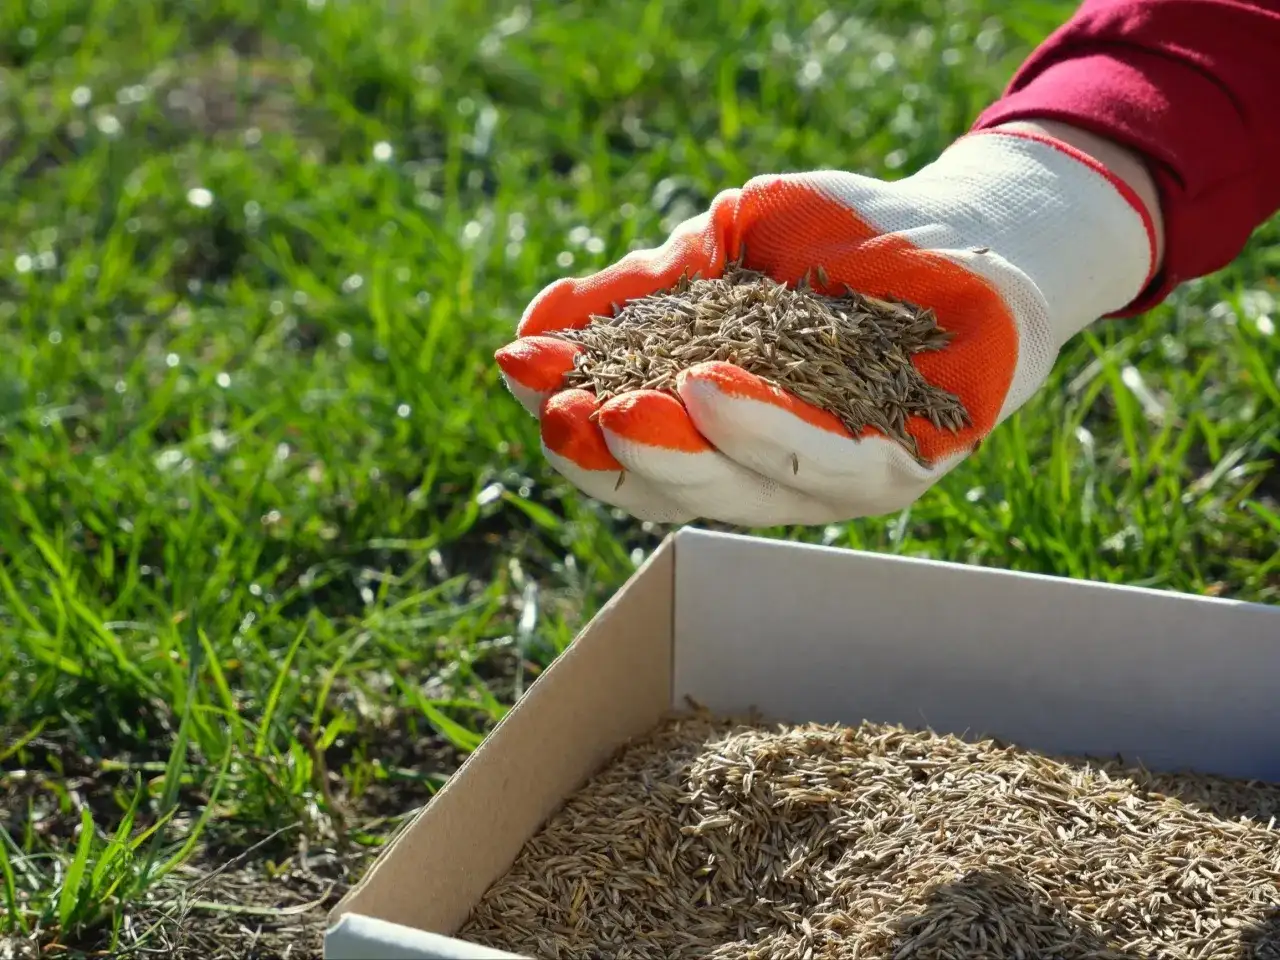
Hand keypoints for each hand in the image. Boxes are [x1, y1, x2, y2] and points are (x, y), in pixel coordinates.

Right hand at [496, 129, 1156, 526]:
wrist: (956, 227)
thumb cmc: (832, 242)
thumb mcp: (719, 254)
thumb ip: (641, 294)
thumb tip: (534, 325)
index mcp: (717, 430)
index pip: (634, 450)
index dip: (575, 422)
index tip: (524, 378)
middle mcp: (769, 468)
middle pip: (679, 486)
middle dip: (616, 451)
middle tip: (559, 413)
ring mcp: (836, 478)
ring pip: (743, 485)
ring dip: (677, 451)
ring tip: (623, 409)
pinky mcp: (905, 462)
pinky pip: (828, 462)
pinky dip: (763, 430)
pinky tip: (709, 390)